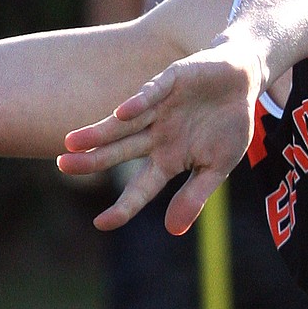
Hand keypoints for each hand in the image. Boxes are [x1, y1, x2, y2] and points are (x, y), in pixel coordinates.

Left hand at [58, 39, 263, 233]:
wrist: (245, 77)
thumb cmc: (229, 123)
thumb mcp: (219, 165)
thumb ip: (195, 195)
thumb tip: (173, 231)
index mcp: (168, 158)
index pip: (140, 187)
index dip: (123, 206)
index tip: (101, 223)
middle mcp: (157, 134)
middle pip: (119, 151)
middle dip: (92, 160)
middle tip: (63, 166)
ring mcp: (161, 108)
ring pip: (126, 123)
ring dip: (101, 131)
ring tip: (72, 142)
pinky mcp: (171, 81)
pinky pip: (153, 92)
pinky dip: (140, 101)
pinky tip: (123, 112)